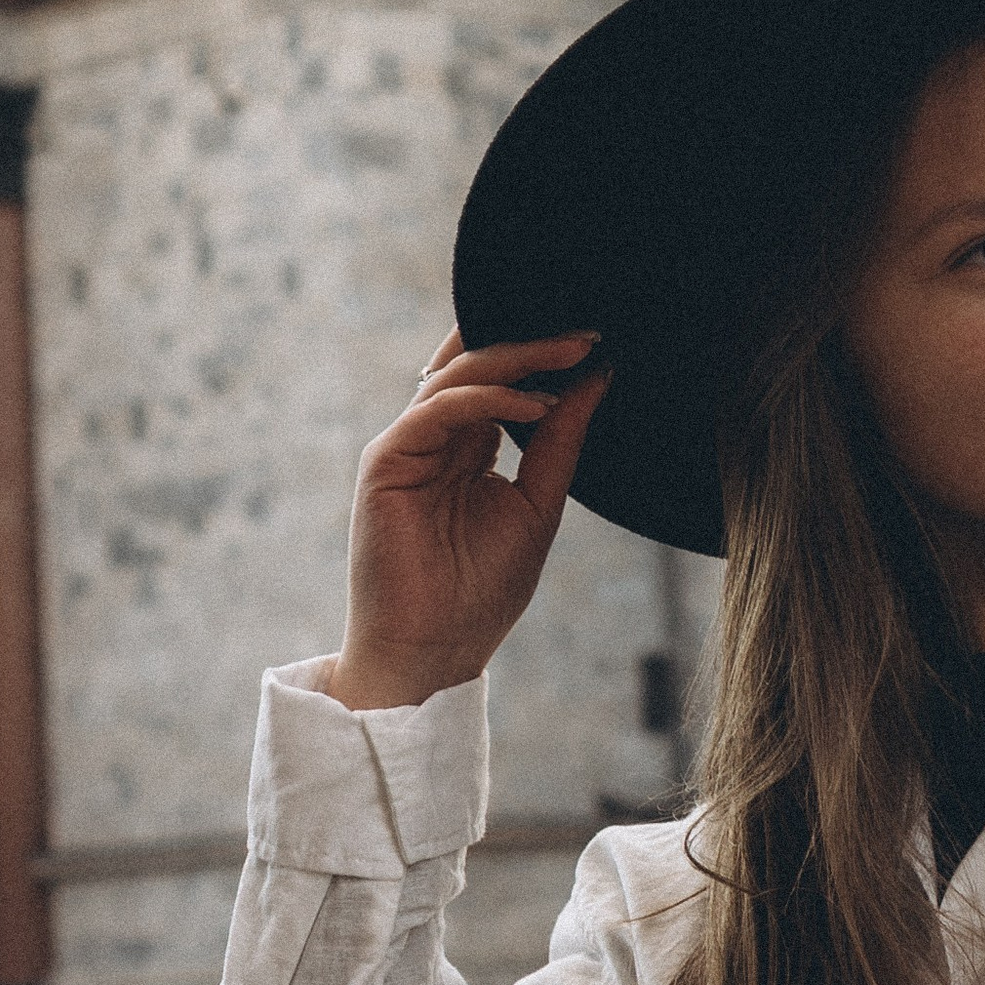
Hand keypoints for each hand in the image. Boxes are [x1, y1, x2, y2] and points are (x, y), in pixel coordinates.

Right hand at [324, 330, 608, 710]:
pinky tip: (537, 404)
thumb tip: (598, 376)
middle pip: (476, 363)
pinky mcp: (385, 462)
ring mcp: (406, 446)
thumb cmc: (481, 593)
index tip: (599, 340)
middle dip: (532, 341)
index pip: (500, 377)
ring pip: (457, 374)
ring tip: (573, 353)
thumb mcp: (538, 505)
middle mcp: (433, 438)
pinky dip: (489, 397)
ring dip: (517, 357)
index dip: (543, 353)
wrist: (432, 654)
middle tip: (589, 331)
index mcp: (466, 447)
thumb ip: (559, 441)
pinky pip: (437, 409)